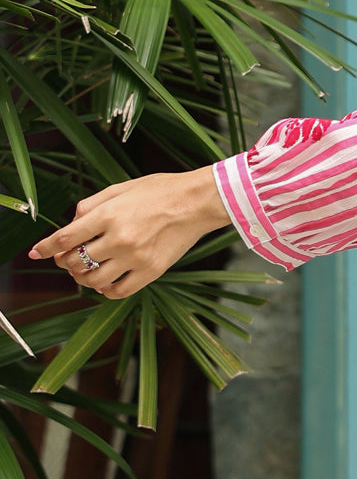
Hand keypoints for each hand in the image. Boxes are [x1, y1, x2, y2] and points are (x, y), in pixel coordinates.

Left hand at [27, 167, 231, 298]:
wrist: (198, 201)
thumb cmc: (160, 190)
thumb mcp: (121, 187)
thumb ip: (91, 205)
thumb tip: (71, 224)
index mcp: (109, 215)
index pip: (65, 238)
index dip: (45, 247)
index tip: (36, 253)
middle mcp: (119, 238)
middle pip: (75, 262)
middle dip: (65, 261)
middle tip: (68, 258)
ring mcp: (136, 258)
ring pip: (93, 280)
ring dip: (82, 278)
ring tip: (86, 271)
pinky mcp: (151, 271)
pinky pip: (118, 291)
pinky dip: (105, 291)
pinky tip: (105, 282)